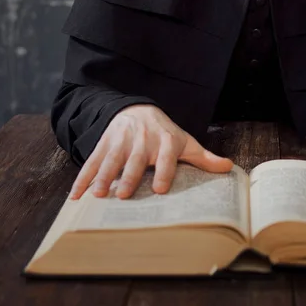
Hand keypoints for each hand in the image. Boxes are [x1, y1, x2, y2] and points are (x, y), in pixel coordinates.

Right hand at [68, 104, 232, 199]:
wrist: (137, 110)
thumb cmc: (164, 134)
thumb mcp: (185, 142)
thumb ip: (204, 157)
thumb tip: (228, 167)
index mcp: (165, 141)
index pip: (166, 157)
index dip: (164, 171)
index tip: (162, 189)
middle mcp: (142, 140)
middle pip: (136, 159)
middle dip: (130, 176)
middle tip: (123, 195)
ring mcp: (121, 141)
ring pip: (112, 159)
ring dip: (104, 176)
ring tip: (98, 195)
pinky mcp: (104, 144)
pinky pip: (92, 161)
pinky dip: (83, 177)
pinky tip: (76, 195)